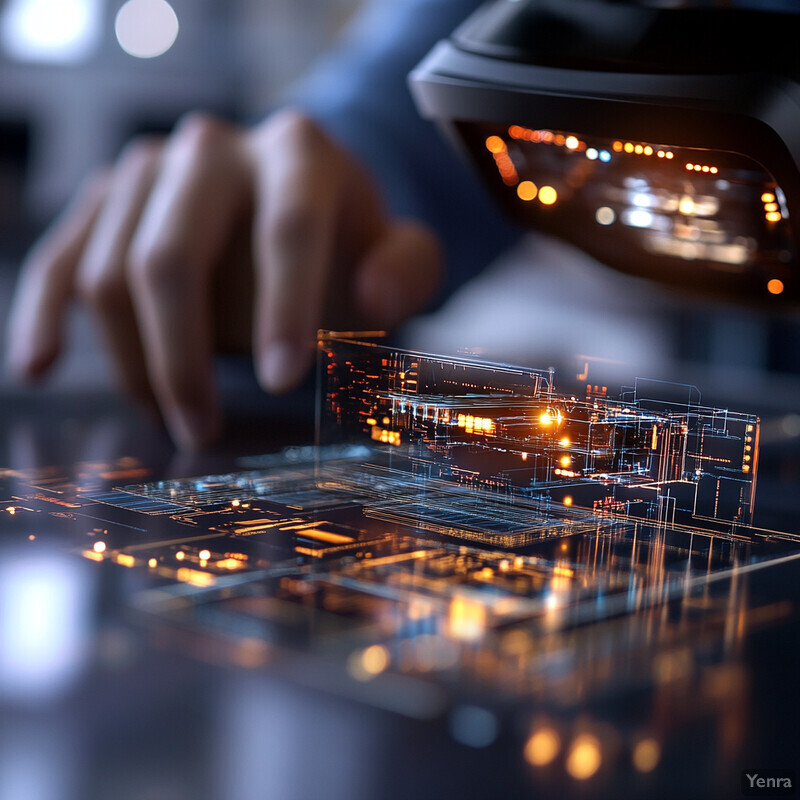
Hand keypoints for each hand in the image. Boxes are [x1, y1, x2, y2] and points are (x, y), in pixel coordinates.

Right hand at [5, 110, 441, 448]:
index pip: (287, 230)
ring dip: (134, 362)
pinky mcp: (104, 202)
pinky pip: (60, 260)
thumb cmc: (346, 244)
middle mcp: (211, 150)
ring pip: (109, 273)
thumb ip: (406, 270)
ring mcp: (146, 171)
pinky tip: (41, 367)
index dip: (285, 308)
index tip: (286, 383)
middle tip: (202, 432)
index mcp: (296, 153)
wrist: (291, 203)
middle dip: (183, 359)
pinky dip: (45, 315)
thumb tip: (375, 299)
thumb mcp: (397, 255)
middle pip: (169, 258)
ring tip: (172, 417)